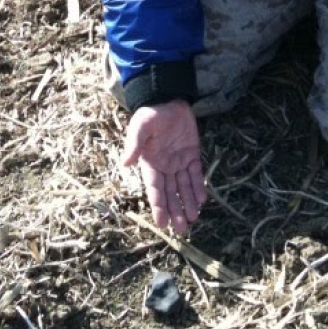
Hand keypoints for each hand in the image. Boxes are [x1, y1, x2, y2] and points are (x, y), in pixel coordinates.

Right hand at [122, 99, 206, 233]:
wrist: (167, 98)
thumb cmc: (150, 113)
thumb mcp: (140, 128)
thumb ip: (134, 145)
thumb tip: (124, 163)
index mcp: (149, 163)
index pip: (155, 189)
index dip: (158, 206)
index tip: (161, 223)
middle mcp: (164, 166)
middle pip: (170, 193)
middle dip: (175, 210)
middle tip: (182, 230)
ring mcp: (178, 160)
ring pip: (184, 186)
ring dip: (188, 202)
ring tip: (193, 219)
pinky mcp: (192, 153)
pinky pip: (195, 172)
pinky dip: (199, 186)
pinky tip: (203, 199)